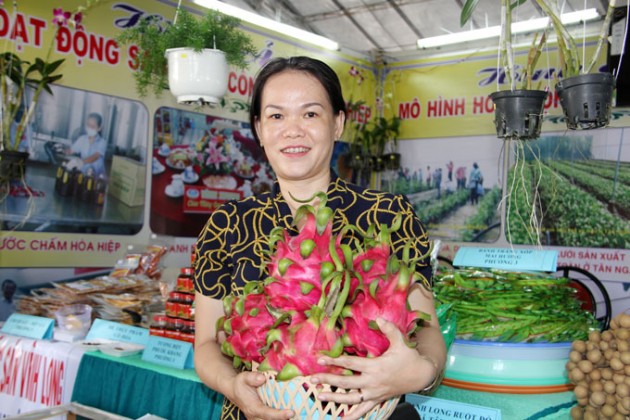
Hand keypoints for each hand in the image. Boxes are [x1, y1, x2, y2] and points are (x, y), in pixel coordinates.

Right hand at [228, 371, 293, 419]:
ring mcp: (259, 419)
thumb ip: (252, 377)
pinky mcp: (263, 418)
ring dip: (284, 419)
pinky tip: (292, 414)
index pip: (267, 414)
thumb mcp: (243, 377)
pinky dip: (281, 417)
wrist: (235, 391)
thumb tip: (263, 378)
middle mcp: (256, 417)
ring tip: (300, 415)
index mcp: (253, 408)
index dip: (279, 415)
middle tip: (299, 413)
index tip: (291, 412)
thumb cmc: (241, 384)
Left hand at [309, 318, 436, 419]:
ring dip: (334, 398)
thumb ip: (389, 329)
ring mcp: (374, 393)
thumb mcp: (400, 342)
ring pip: (351, 399)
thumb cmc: (409, 357)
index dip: (334, 361)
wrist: (421, 375)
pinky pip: (364, 410)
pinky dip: (353, 416)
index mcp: (375, 367)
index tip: (319, 358)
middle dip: (328, 380)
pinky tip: (342, 419)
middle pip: (346, 383)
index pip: (350, 364)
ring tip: (319, 395)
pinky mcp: (378, 399)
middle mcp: (372, 382)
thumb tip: (378, 317)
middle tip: (312, 379)